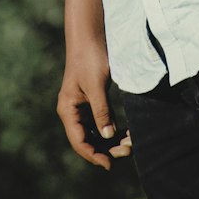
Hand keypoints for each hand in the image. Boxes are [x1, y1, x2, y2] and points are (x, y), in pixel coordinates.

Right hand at [56, 36, 132, 170]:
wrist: (90, 34)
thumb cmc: (90, 57)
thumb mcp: (96, 85)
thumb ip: (101, 111)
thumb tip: (108, 136)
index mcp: (68, 109)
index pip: (79, 141)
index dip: (94, 155)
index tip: (110, 164)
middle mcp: (72, 112)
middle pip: (88, 140)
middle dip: (106, 148)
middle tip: (128, 150)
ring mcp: (82, 107)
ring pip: (96, 133)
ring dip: (111, 140)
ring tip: (130, 143)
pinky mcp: (92, 101)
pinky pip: (101, 122)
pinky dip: (112, 129)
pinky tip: (127, 133)